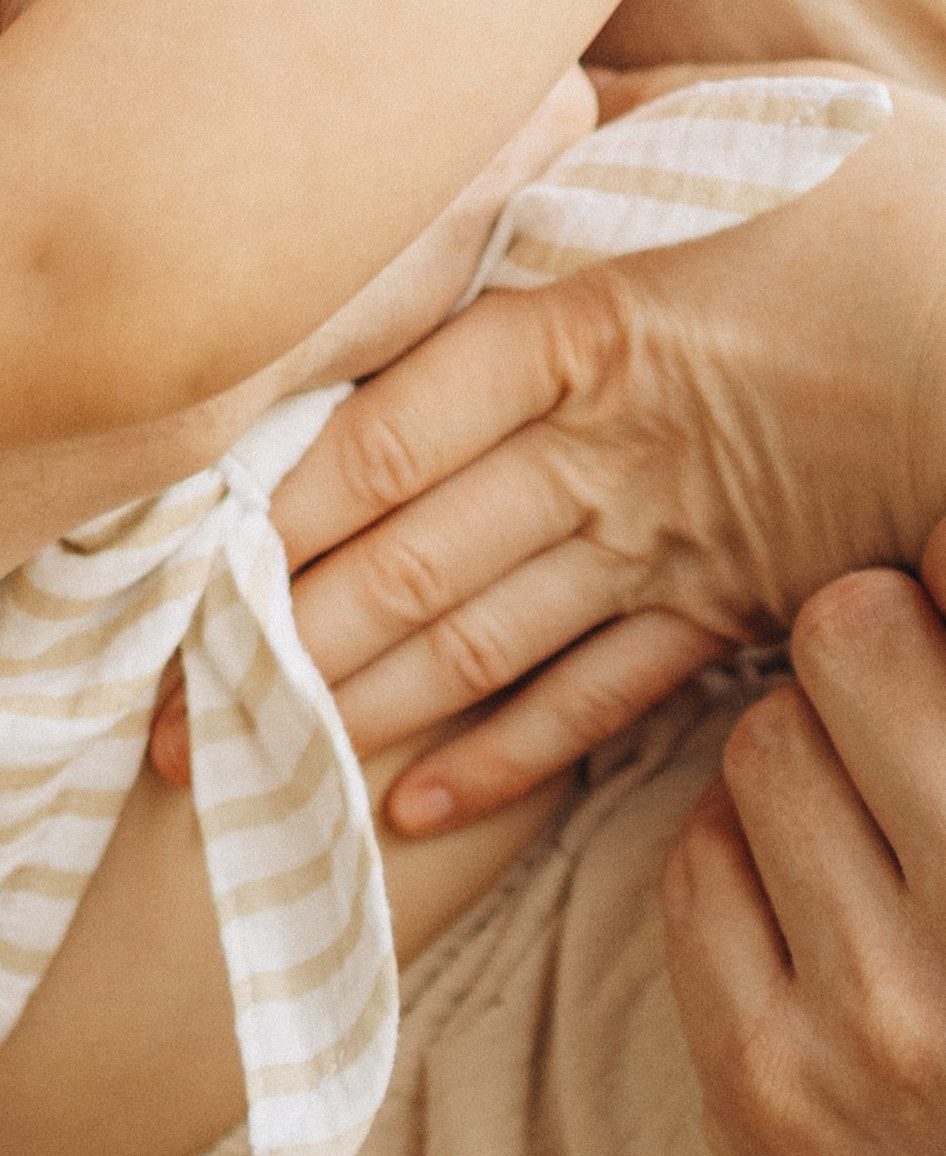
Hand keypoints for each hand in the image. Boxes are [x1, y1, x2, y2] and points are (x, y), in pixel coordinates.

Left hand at [150, 84, 945, 826]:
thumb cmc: (884, 192)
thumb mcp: (718, 119)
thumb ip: (576, 116)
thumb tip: (475, 75)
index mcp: (570, 325)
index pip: (377, 444)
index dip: (263, 519)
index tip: (159, 566)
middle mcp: (600, 452)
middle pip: (401, 566)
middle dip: (270, 644)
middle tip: (156, 713)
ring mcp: (668, 542)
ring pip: (478, 645)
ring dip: (355, 712)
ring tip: (245, 762)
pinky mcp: (734, 602)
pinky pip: (599, 700)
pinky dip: (503, 759)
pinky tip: (413, 802)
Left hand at [665, 524, 945, 1151]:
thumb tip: (933, 535)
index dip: (942, 561)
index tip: (936, 573)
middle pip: (850, 642)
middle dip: (867, 650)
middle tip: (899, 701)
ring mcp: (874, 1026)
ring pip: (763, 742)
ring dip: (804, 756)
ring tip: (874, 823)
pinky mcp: (765, 1084)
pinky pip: (698, 863)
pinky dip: (743, 854)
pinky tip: (813, 900)